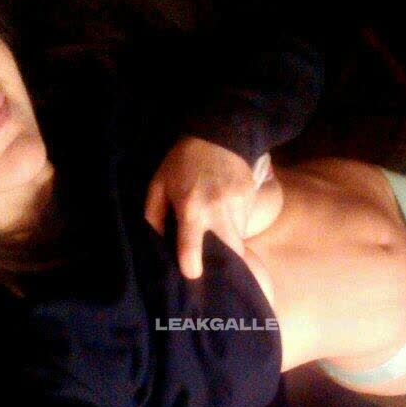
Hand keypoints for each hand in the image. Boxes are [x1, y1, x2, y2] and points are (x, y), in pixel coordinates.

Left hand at [144, 136, 256, 277]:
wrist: (219, 133)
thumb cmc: (183, 162)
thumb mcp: (159, 184)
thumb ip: (153, 216)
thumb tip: (155, 245)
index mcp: (191, 209)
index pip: (192, 249)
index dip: (191, 268)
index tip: (191, 273)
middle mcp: (218, 211)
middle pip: (231, 253)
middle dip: (227, 263)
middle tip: (216, 265)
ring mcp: (239, 205)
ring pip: (239, 238)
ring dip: (229, 241)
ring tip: (217, 231)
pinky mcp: (252, 199)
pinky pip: (245, 223)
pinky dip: (235, 225)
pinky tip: (226, 212)